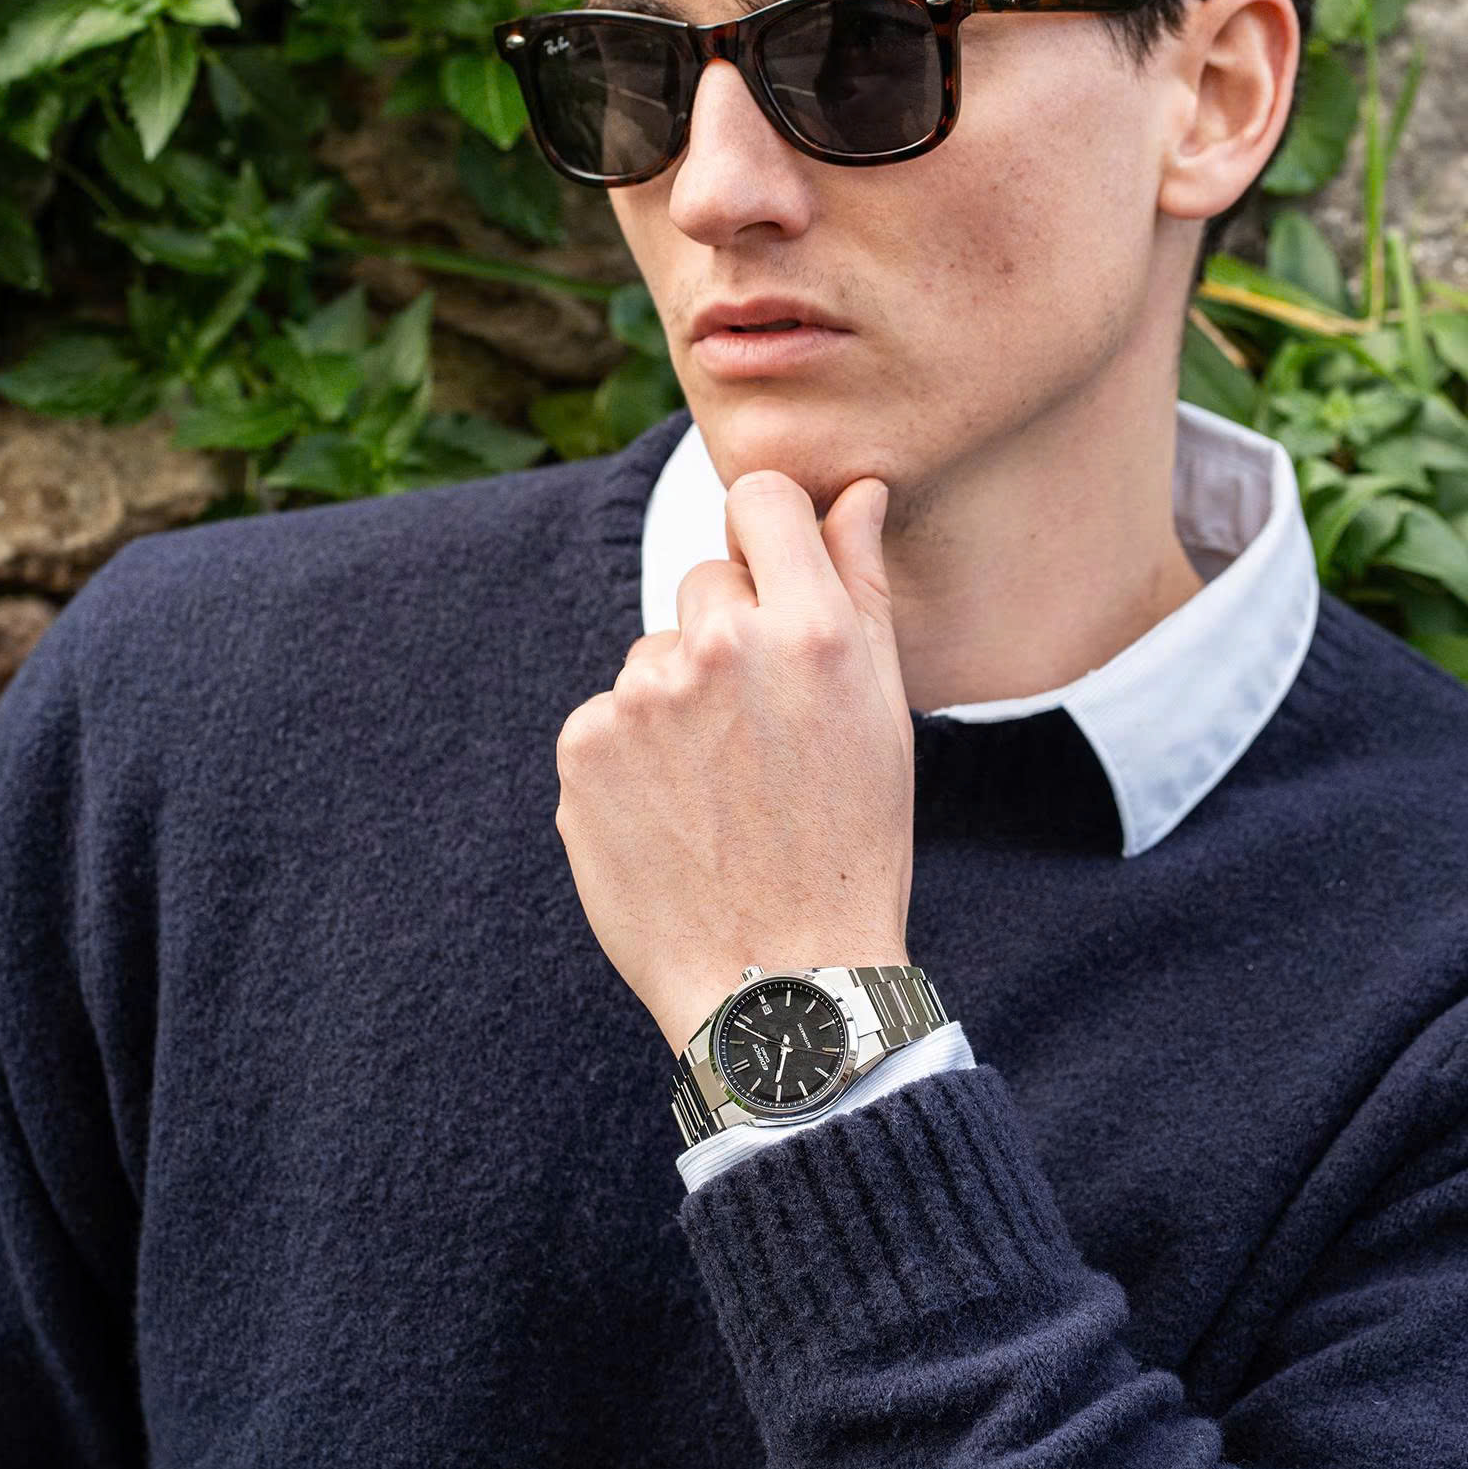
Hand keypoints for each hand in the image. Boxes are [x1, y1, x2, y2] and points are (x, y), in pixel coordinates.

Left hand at [553, 471, 913, 1056]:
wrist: (777, 980)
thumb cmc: (851, 842)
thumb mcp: (884, 711)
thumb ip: (863, 582)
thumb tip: (856, 489)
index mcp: (811, 629)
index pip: (761, 497)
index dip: (769, 532)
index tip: (775, 575)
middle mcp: (721, 647)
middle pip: (707, 578)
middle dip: (732, 632)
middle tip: (765, 729)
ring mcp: (642, 695)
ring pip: (657, 654)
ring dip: (681, 699)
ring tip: (722, 789)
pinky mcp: (583, 744)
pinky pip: (611, 713)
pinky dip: (634, 752)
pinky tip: (676, 813)